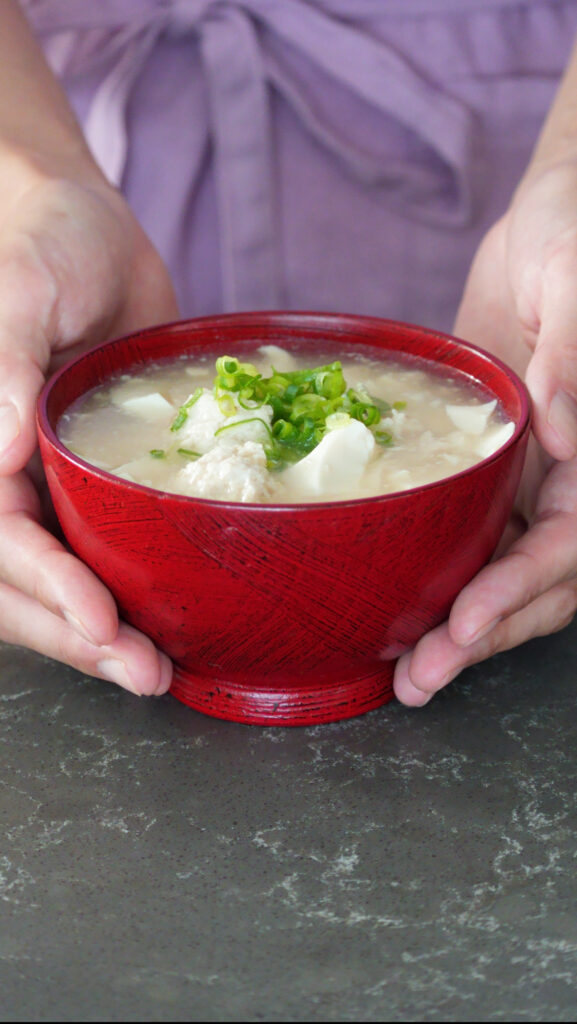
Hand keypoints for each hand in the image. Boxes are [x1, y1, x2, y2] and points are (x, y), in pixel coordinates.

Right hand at [0, 156, 178, 694]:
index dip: (44, 585)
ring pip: (65, 582)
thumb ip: (2, 362)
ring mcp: (52, 490)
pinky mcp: (100, 489)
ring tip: (159, 671)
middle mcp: (7, 480)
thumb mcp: (19, 288)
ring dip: (104, 635)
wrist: (96, 236)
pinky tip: (175, 625)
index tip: (97, 620)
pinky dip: (136, 593)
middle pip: (23, 584)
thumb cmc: (45, 245)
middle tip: (142, 672)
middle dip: (78, 635)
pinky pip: (109, 552)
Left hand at [394, 161, 576, 704]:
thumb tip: (568, 438)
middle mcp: (572, 475)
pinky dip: (442, 577)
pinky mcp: (495, 468)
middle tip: (422, 677)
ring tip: (409, 672)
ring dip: (462, 627)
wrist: (552, 220)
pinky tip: (400, 607)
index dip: (521, 587)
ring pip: (505, 572)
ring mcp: (533, 478)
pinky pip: (473, 534)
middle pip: (539, 580)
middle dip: (483, 633)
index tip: (467, 622)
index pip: (569, 540)